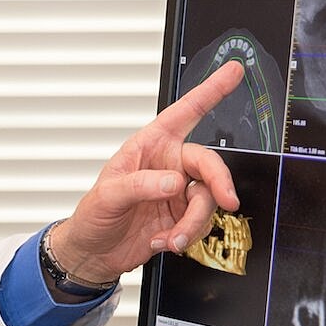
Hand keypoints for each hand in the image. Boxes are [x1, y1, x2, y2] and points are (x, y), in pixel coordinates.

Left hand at [46, 61, 243, 285]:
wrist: (94, 253)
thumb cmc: (93, 216)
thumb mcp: (107, 196)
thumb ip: (140, 185)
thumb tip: (173, 181)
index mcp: (149, 146)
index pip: (184, 113)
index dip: (210, 91)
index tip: (233, 72)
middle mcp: (168, 165)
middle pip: (208, 163)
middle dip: (218, 183)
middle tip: (225, 201)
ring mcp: (177, 192)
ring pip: (207, 199)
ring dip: (194, 222)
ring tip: (173, 237)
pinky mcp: (181, 218)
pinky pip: (201, 222)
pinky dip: (187, 235)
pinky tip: (166, 241)